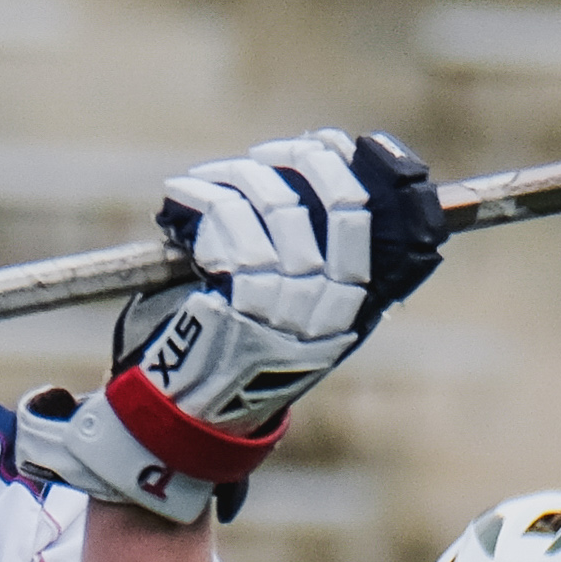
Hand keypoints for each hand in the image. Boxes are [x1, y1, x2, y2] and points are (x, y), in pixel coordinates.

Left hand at [18, 130, 440, 524]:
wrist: (188, 416)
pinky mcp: (243, 300)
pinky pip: (230, 221)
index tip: (321, 144)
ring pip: (278, 201)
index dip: (351, 166)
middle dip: (300, 160)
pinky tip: (182, 199)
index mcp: (356, 306)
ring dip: (237, 176)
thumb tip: (325, 170)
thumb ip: (317, 259)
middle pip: (342, 199)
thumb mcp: (294, 312)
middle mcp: (334, 305)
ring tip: (208, 184)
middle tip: (264, 158)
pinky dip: (202, 197)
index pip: (378, 217)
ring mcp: (292, 302)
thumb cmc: (234, 354)